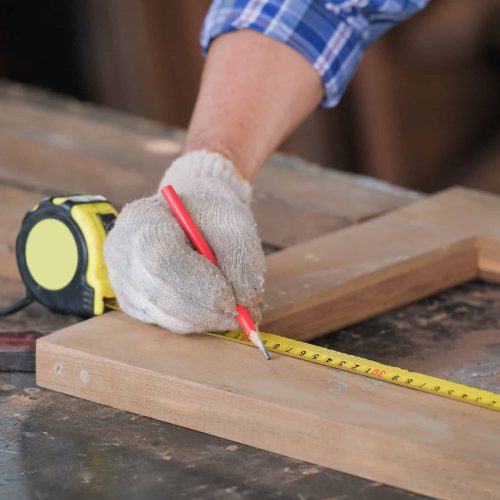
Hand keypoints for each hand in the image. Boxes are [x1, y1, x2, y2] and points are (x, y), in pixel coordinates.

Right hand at [104, 150, 265, 332]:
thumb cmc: (211, 212)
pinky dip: (196, 321)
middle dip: (205, 310)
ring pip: (164, 314)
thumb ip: (242, 258)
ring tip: (235, 308)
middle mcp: (123, 252)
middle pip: (158, 293)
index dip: (198, 285)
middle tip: (241, 315)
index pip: (161, 259)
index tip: (233, 300)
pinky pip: (165, 322)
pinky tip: (215, 308)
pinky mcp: (133, 303)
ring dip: (205, 319)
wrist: (192, 212)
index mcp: (142, 218)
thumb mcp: (233, 222)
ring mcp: (123, 280)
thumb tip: (247, 301)